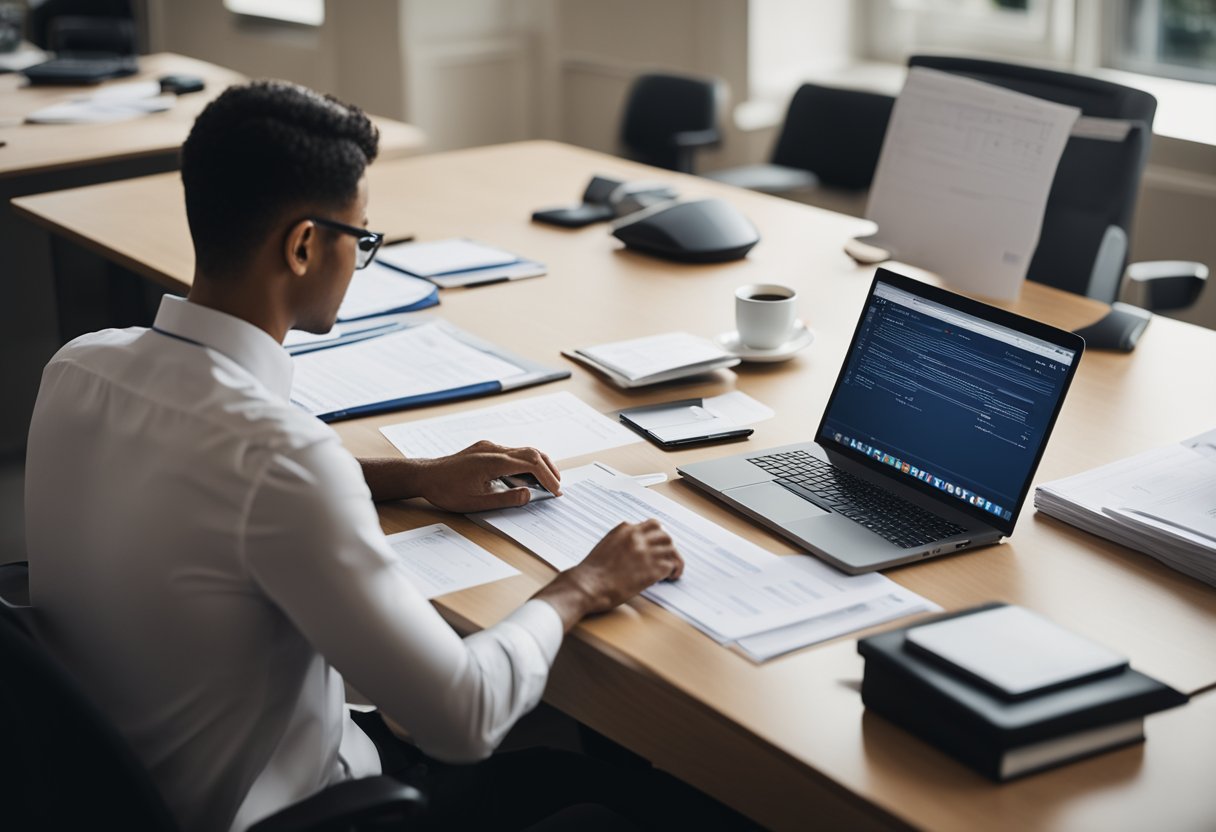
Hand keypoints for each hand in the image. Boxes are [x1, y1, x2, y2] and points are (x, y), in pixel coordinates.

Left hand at [415, 440, 561, 512]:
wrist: (425, 476)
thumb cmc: (446, 490)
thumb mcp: (476, 502)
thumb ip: (505, 499)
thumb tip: (529, 495)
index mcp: (494, 461)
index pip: (531, 464)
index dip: (547, 478)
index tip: (556, 491)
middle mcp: (494, 449)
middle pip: (532, 453)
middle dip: (549, 469)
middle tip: (558, 485)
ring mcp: (489, 447)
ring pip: (523, 450)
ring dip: (538, 464)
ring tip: (547, 481)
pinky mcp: (484, 449)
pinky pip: (511, 452)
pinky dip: (525, 462)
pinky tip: (526, 476)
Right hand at [535, 520, 683, 626]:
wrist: (587, 585)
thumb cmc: (592, 571)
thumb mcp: (606, 545)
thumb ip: (622, 541)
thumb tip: (633, 549)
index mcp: (625, 530)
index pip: (651, 525)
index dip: (656, 537)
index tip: (657, 546)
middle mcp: (637, 537)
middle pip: (664, 534)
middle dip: (667, 546)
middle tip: (667, 557)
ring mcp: (646, 552)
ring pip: (671, 548)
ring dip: (674, 558)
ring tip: (672, 570)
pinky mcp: (652, 568)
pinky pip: (672, 564)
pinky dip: (675, 570)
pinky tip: (671, 577)